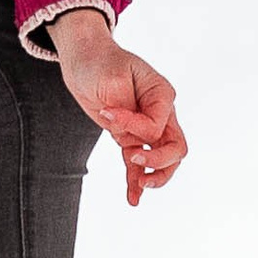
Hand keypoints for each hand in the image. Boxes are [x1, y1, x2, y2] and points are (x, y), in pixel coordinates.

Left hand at [48, 9, 187, 204]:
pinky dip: (137, 181)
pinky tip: (133, 199)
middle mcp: (160, 111)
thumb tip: (127, 137)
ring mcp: (146, 125)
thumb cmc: (99, 62)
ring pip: (164, 160)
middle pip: (176, 148)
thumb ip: (127, 111)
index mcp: (162, 94)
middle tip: (135, 161)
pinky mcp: (130, 135)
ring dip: (155, 177)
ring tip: (140, 185)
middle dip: (160, 163)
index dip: (135, 127)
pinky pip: (139, 163)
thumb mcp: (113, 80)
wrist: (82, 58)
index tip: (109, 114)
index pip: (158, 125)